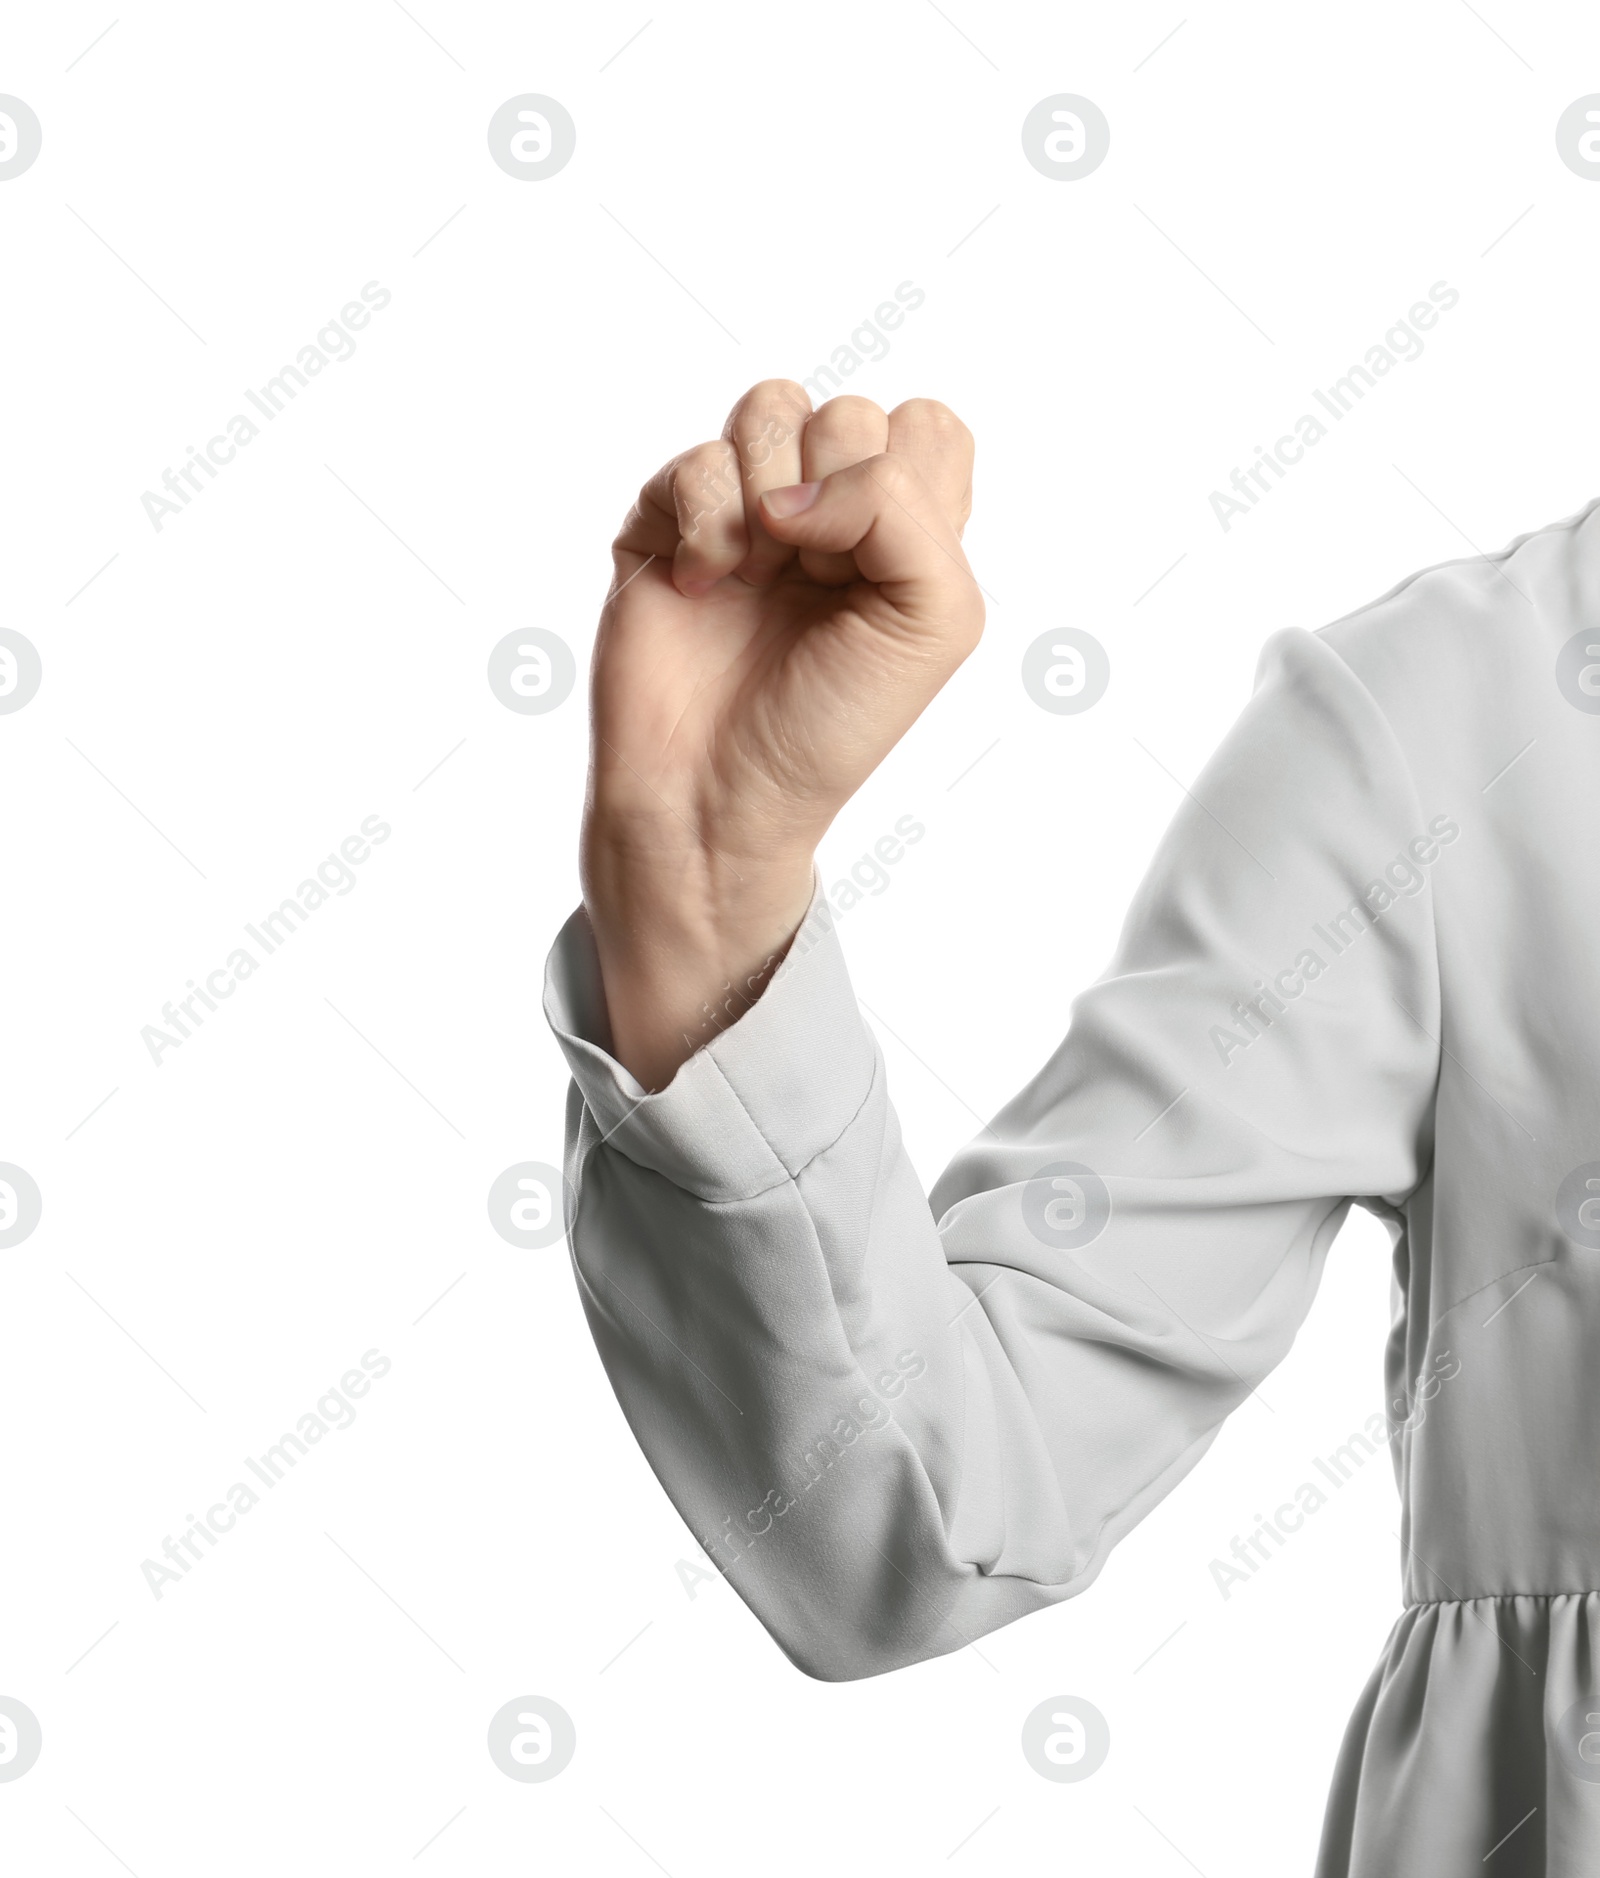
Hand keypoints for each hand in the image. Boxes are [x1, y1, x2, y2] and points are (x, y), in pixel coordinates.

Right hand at [581, 379, 982, 1088]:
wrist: (719, 796)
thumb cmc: (830, 727)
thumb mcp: (934, 621)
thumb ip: (905, 508)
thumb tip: (796, 482)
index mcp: (903, 534)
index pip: (926, 428)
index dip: (908, 479)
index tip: (879, 568)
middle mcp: (827, 514)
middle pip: (849, 413)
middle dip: (836, 492)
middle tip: (815, 582)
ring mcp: (746, 513)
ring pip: (770, 408)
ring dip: (767, 497)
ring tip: (758, 578)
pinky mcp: (668, 523)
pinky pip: (695, 459)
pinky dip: (706, 525)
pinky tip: (704, 586)